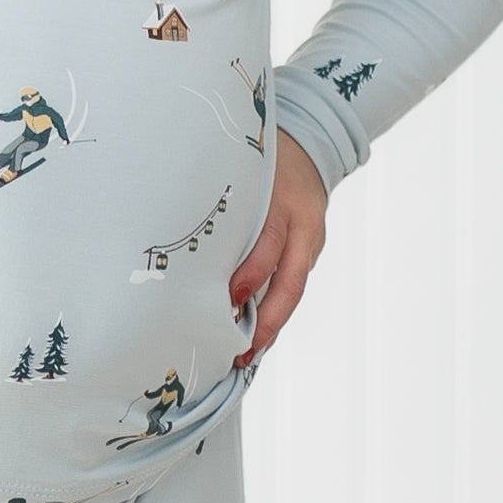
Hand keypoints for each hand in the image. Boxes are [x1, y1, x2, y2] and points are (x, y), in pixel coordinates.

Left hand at [225, 134, 327, 371]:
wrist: (309, 148)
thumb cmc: (263, 164)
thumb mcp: (245, 175)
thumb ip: (228, 207)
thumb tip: (190, 251)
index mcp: (284, 203)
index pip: (269, 243)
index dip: (251, 274)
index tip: (231, 300)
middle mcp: (304, 226)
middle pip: (291, 281)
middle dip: (269, 321)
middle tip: (245, 350)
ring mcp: (312, 242)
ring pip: (294, 290)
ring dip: (273, 325)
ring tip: (248, 354)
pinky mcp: (311, 252)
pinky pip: (293, 285)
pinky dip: (276, 312)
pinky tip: (258, 335)